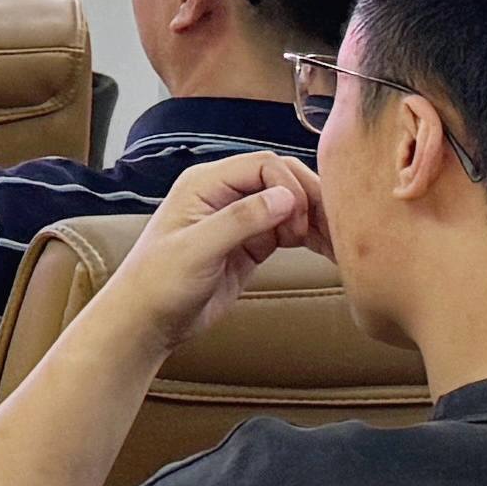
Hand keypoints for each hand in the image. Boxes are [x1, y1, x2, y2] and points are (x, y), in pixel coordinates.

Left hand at [93, 152, 317, 350]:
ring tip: (337, 244)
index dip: (289, 186)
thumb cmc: (159, 282)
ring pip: (290, 206)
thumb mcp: (197, 250)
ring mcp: (240, 220)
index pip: (263, 165)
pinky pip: (289, 231)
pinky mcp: (251, 245)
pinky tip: (328, 251)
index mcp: (206, 183)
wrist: (148, 320)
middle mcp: (225, 194)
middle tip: (333, 230)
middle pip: (282, 180)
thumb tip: (286, 197)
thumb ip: (240, 221)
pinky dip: (310, 238)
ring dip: (316, 220)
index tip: (300, 221)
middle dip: (310, 201)